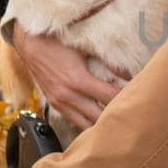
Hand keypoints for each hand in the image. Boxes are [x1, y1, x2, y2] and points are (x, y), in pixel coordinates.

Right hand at [12, 28, 128, 130]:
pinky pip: (74, 122)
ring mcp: (59, 103)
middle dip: (116, 115)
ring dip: (101, 123)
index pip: (110, 98)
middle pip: (100, 117)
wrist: (30, 44)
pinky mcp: (54, 105)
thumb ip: (108, 61)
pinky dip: (87, 123)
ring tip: (116, 118)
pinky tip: (99, 119)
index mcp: (78, 81)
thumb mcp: (84, 47)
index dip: (126, 98)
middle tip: (130, 111)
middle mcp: (68, 96)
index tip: (137, 96)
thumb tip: (128, 74)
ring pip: (86, 125)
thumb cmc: (58, 42)